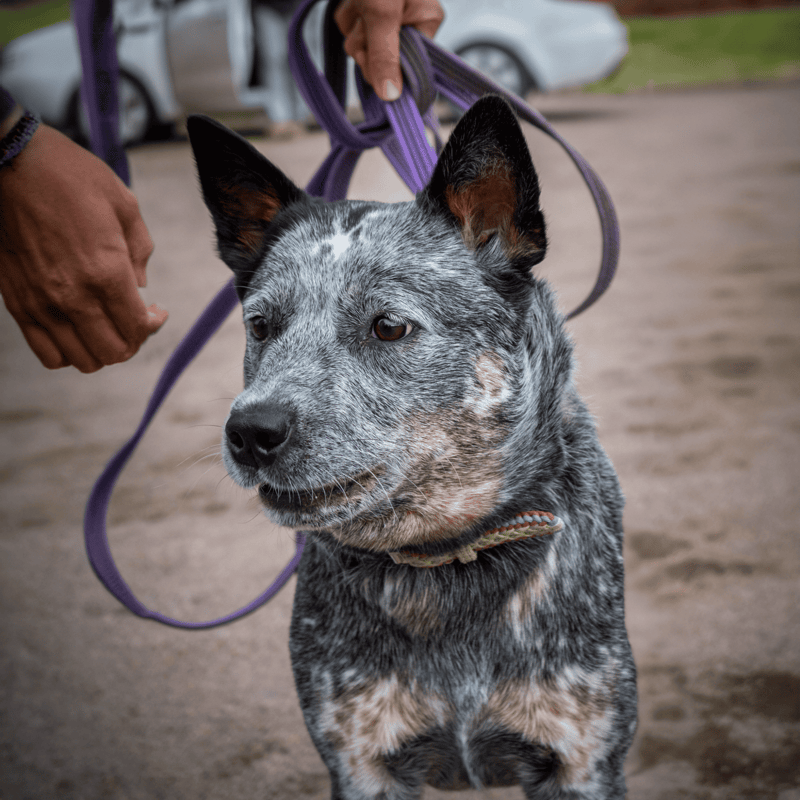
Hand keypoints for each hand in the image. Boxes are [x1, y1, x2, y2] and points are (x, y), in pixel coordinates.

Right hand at [0, 123, 167, 372]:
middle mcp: (73, 296)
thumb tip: (141, 287)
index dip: (154, 325)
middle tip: (133, 319)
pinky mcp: (17, 303)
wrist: (9, 162)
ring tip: (105, 325)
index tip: (155, 311)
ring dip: (101, 349)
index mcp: (105, 272)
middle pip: (114, 353)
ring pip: (82, 360)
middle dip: (132, 341)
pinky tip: (76, 328)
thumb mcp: (124, 204)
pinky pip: (46, 353)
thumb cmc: (70, 177)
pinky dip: (68, 351)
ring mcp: (42, 303)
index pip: (138, 329)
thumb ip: (140, 251)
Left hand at [335, 0, 443, 101]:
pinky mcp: (367, 13)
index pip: (406, 67)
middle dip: (365, 46)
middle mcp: (408, 24)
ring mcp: (386, 20)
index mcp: (425, 23)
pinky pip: (351, 30)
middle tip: (364, 23)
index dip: (386, 69)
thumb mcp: (382, 12)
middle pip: (380, 61)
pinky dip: (346, 17)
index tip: (371, 58)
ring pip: (362, 46)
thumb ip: (385, 55)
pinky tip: (353, 2)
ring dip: (353, 31)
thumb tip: (391, 97)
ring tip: (359, 5)